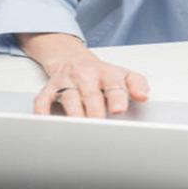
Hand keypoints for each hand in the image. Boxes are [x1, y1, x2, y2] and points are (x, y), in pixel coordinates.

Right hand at [16, 32, 149, 117]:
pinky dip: (43, 112)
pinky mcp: (49, 89)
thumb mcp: (123, 74)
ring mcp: (66, 82)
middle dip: (95, 111)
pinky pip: (43, 101)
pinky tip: (47, 123)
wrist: (72, 59)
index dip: (116, 96)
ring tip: (79, 129)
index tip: (118, 109)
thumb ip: (137, 84)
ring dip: (74, 114)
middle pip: (90, 94)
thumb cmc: (100, 73)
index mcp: (106, 73)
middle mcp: (85, 76)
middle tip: (99, 126)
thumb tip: (144, 95)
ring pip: (68, 98)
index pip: (113, 84)